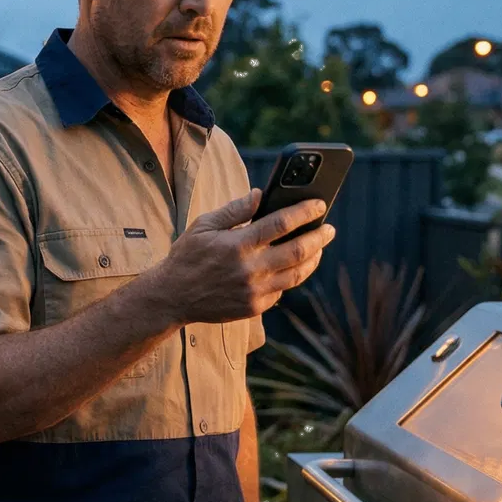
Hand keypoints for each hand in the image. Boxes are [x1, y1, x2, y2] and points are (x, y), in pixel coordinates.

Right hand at [153, 190, 334, 324]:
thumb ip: (234, 210)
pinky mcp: (254, 307)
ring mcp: (254, 291)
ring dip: (313, 259)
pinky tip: (294, 267)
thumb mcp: (204, 226)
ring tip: (319, 247)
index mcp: (237, 245)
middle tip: (329, 228)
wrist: (172, 297)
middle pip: (298, 251)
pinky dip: (292, 276)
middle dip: (319, 237)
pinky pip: (282, 291)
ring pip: (297, 274)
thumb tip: (260, 194)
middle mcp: (250, 269)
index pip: (281, 223)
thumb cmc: (187, 256)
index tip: (320, 204)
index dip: (305, 212)